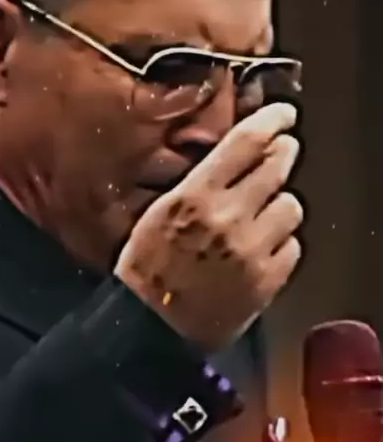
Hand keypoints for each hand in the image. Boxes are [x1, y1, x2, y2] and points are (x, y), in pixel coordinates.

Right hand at [115, 102, 302, 351]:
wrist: (149, 328)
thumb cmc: (148, 267)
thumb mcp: (160, 211)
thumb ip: (199, 181)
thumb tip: (234, 155)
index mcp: (195, 195)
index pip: (245, 142)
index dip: (271, 120)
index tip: (283, 113)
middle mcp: (227, 217)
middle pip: (278, 166)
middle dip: (284, 153)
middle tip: (282, 151)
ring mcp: (251, 249)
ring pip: (291, 205)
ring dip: (280, 203)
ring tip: (263, 211)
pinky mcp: (267, 280)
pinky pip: (293, 245)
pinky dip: (282, 242)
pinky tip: (262, 246)